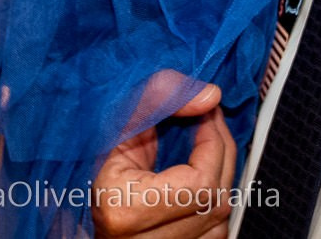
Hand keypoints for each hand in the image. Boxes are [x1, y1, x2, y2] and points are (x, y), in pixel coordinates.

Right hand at [94, 84, 235, 237]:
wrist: (97, 227)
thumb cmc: (99, 179)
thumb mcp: (116, 134)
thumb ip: (157, 104)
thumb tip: (208, 96)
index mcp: (129, 210)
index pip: (200, 182)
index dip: (213, 144)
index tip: (206, 116)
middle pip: (217, 195)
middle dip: (221, 148)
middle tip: (210, 119)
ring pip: (223, 210)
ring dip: (222, 170)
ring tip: (207, 142)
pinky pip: (219, 224)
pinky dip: (217, 193)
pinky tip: (204, 171)